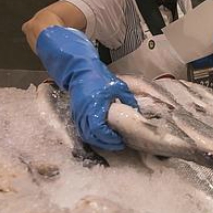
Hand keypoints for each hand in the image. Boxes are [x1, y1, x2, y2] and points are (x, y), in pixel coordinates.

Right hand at [36, 26, 137, 149]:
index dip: (110, 138)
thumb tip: (137, 112)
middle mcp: (84, 112)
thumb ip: (127, 99)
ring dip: (99, 141)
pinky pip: (82, 130)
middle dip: (106, 143)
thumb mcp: (117, 86)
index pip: (99, 129)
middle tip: (119, 144)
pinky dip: (92, 136)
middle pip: (92, 136)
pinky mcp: (75, 114)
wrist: (79, 69)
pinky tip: (102, 136)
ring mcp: (78, 114)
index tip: (120, 140)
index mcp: (94, 105)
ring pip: (86, 135)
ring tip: (112, 142)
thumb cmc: (99, 77)